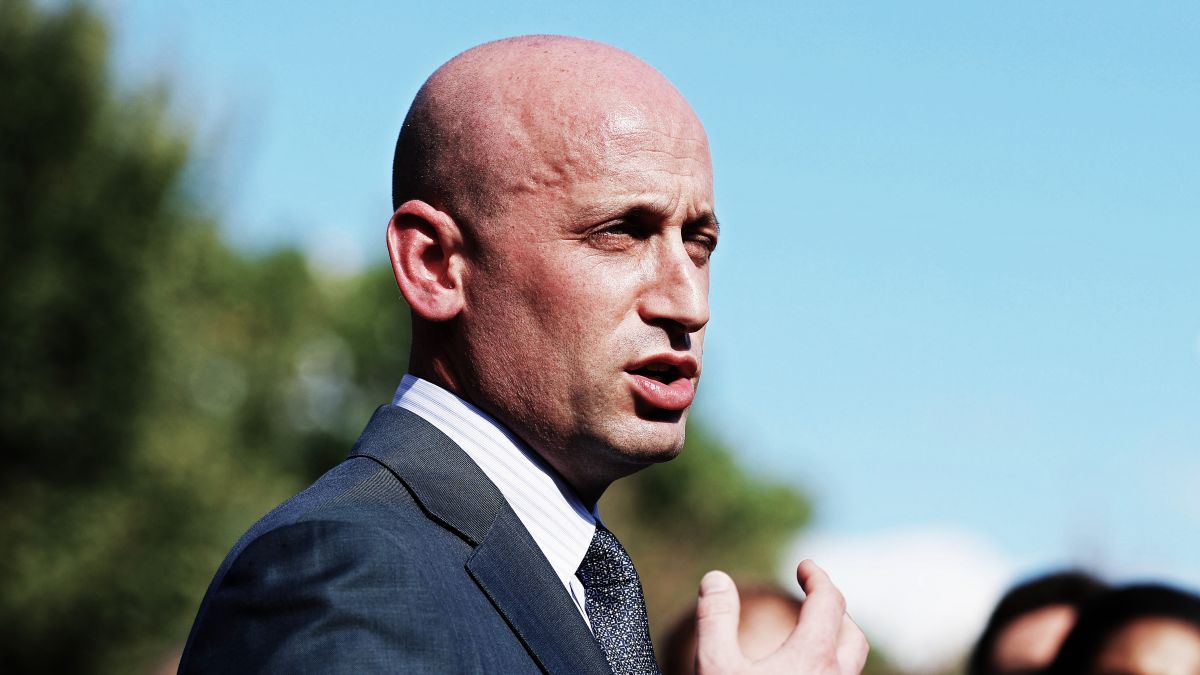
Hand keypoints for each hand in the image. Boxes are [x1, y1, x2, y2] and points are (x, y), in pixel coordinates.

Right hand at [694, 560, 867, 673]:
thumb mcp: (715, 666)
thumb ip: (716, 619)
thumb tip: (716, 578)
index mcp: (813, 657)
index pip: (829, 601)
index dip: (817, 577)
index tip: (804, 566)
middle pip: (852, 635)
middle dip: (833, 610)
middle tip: (810, 599)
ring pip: (850, 665)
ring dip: (835, 643)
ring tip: (807, 637)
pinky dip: (828, 667)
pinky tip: (800, 671)